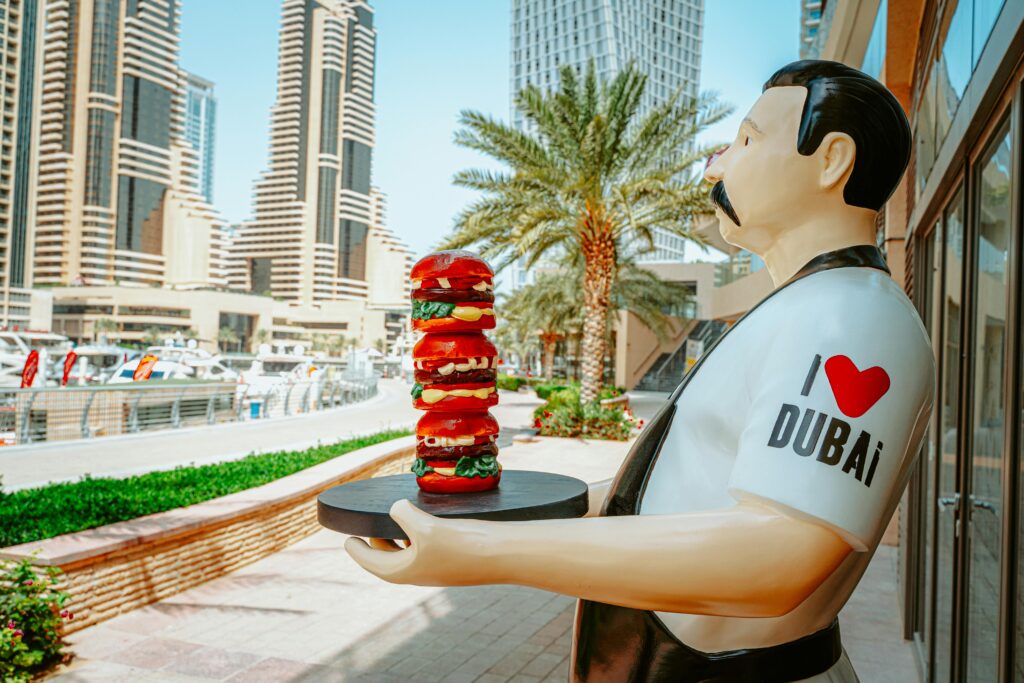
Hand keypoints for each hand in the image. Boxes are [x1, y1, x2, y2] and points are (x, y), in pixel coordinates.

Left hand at [344, 499, 494, 585]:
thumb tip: (396, 508)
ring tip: (393, 524)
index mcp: (405, 571)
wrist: (504, 554)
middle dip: (376, 545)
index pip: (372, 562)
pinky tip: (426, 523)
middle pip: (389, 560)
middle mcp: (421, 573)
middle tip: (367, 530)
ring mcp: (439, 568)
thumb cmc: (462, 543)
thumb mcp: (424, 525)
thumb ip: (402, 514)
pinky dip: (418, 538)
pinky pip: (428, 550)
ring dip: (398, 541)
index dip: (357, 550)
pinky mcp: (456, 560)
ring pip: (409, 555)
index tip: (347, 540)